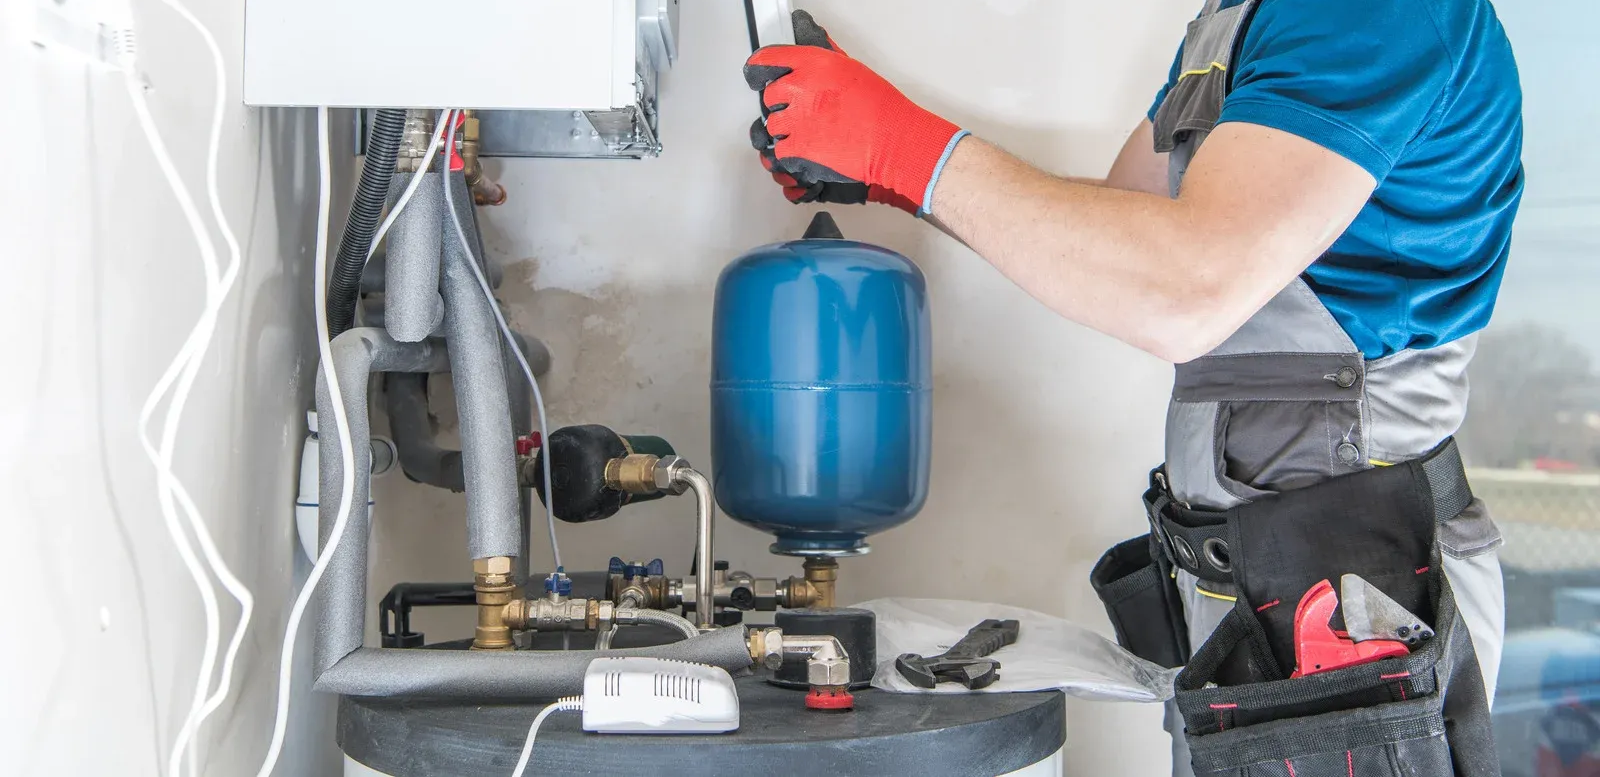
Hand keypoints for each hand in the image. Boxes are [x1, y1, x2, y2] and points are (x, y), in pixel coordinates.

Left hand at [743, 11, 964, 214]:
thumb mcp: (852, 69)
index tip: (756, 73)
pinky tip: (808, 149)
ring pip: (773, 125)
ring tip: (809, 133)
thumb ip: (827, 60)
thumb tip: (817, 46)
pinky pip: (780, 150)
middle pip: (770, 96)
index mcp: (814, 64)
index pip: (769, 59)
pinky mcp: (798, 146)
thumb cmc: (881, 107)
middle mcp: (800, 88)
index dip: (760, 67)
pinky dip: (790, 153)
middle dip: (782, 104)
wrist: (892, 140)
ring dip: (786, 131)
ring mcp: (797, 119)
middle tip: (801, 112)